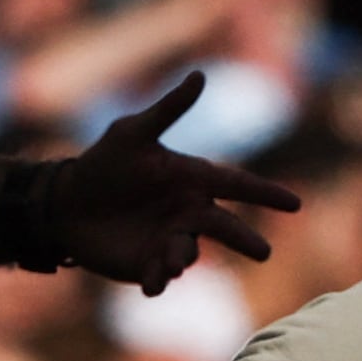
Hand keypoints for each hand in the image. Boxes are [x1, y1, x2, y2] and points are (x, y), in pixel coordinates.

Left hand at [52, 71, 300, 295]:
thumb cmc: (104, 164)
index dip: (265, 193)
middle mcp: (189, 213)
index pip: (235, 184)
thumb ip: (168, 109)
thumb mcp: (132, 133)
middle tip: (263, 252)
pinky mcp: (149, 266)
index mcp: (191, 180)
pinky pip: (161, 277)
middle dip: (244, 240)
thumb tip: (200, 75)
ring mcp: (170, 241)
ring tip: (173, 261)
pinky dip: (159, 280)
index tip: (295, 203)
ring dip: (184, 257)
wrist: (66, 204)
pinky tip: (151, 285)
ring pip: (190, 253)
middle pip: (225, 227)